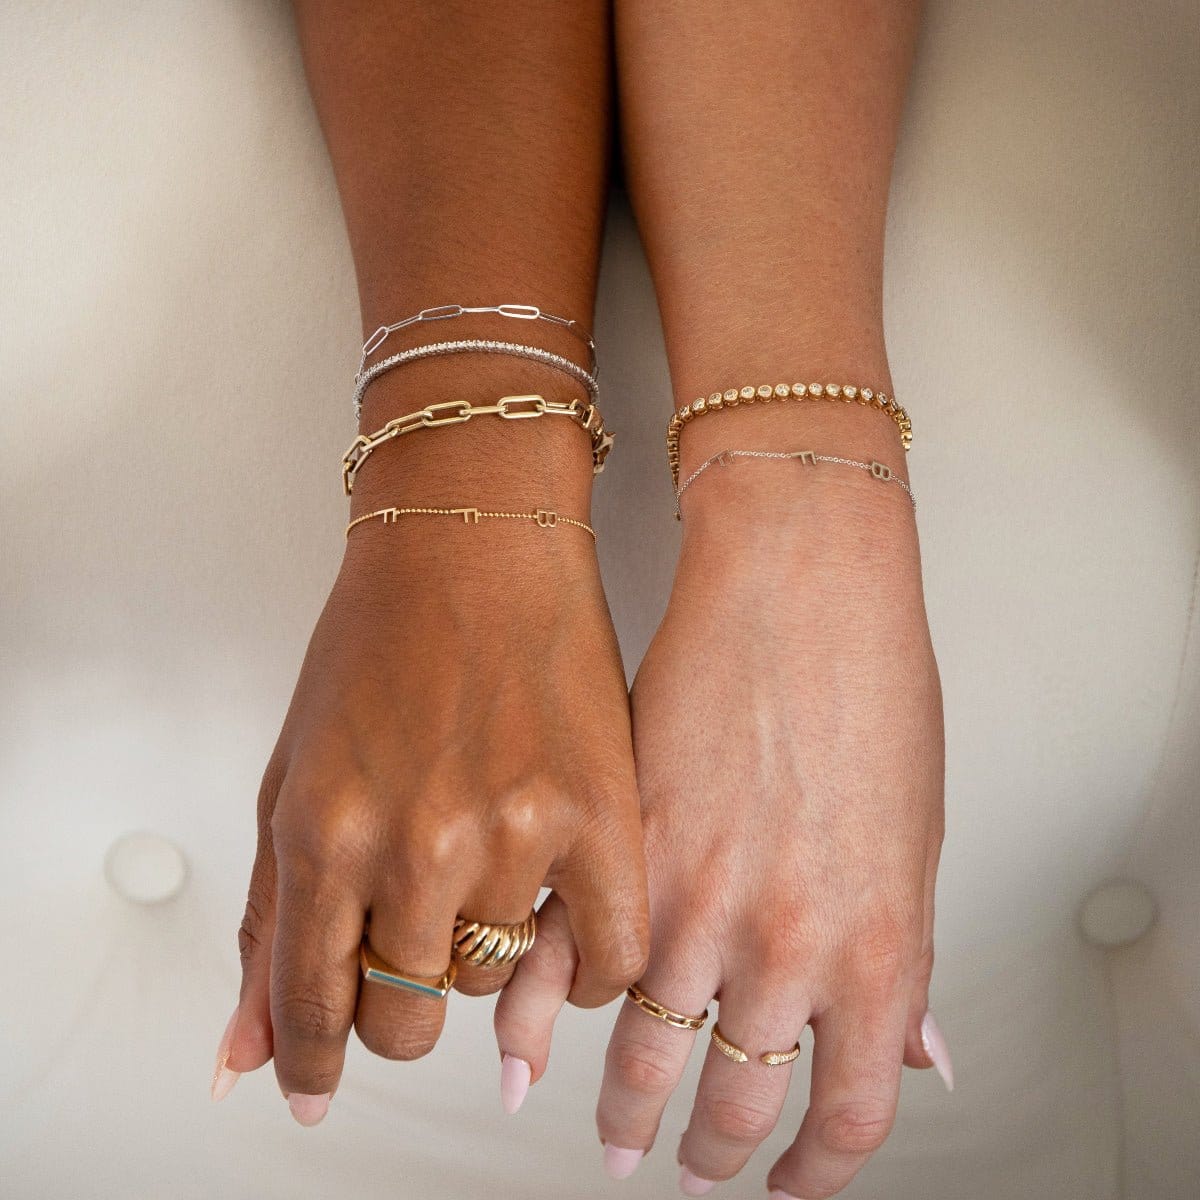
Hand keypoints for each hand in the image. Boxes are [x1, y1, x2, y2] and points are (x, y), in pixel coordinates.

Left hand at [211, 427, 648, 1124]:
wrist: (477, 540)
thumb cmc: (382, 638)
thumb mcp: (293, 771)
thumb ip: (268, 916)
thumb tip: (246, 1049)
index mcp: (324, 831)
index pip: (312, 1004)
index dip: (312, 1061)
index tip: (316, 1088)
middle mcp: (413, 845)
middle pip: (408, 1015)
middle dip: (403, 1003)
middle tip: (418, 945)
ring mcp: (512, 832)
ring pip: (497, 980)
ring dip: (485, 947)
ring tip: (490, 864)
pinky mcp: (599, 814)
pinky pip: (605, 957)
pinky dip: (583, 966)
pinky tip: (563, 923)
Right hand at [594, 454, 947, 1196]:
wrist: (802, 585)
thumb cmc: (870, 691)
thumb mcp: (916, 839)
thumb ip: (901, 961)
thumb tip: (911, 1050)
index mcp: (874, 948)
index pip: (848, 1115)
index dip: (813, 1172)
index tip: (786, 1187)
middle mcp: (781, 943)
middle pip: (733, 1101)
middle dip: (705, 1152)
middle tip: (680, 1166)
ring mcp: (693, 898)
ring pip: (639, 1047)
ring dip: (618, 1105)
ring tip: (609, 1130)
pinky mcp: (621, 841)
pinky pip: (564, 960)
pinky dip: (535, 1018)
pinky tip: (523, 1048)